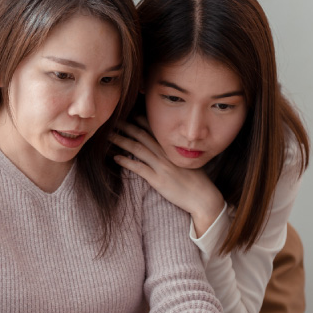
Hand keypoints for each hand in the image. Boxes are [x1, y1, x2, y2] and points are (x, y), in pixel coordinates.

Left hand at [110, 119, 224, 235]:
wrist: (204, 197)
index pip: (155, 130)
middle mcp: (166, 154)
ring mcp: (162, 166)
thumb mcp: (188, 162)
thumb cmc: (197, 181)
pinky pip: (139, 168)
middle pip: (142, 135)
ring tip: (109, 136)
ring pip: (137, 149)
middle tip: (113, 120)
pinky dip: (126, 161)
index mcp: (173, 148)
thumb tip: (166, 151)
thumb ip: (175, 154)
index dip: (140, 120)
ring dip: (121, 141)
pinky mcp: (158, 180)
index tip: (129, 115)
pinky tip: (116, 158)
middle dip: (127, 127)